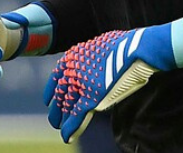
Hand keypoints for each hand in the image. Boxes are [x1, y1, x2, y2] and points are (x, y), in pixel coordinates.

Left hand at [43, 15, 182, 143]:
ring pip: (66, 105)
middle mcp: (73, 70)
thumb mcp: (103, 46)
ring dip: (60, 118)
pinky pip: (77, 115)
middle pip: (60, 92)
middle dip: (56, 106)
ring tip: (58, 127)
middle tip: (54, 117)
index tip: (49, 99)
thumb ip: (95, 58)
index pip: (57, 76)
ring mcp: (81, 84)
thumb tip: (100, 60)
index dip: (52, 89)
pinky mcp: (92, 98)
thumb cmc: (126, 45)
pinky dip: (71, 127)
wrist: (134, 49)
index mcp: (74, 56)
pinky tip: (66, 137)